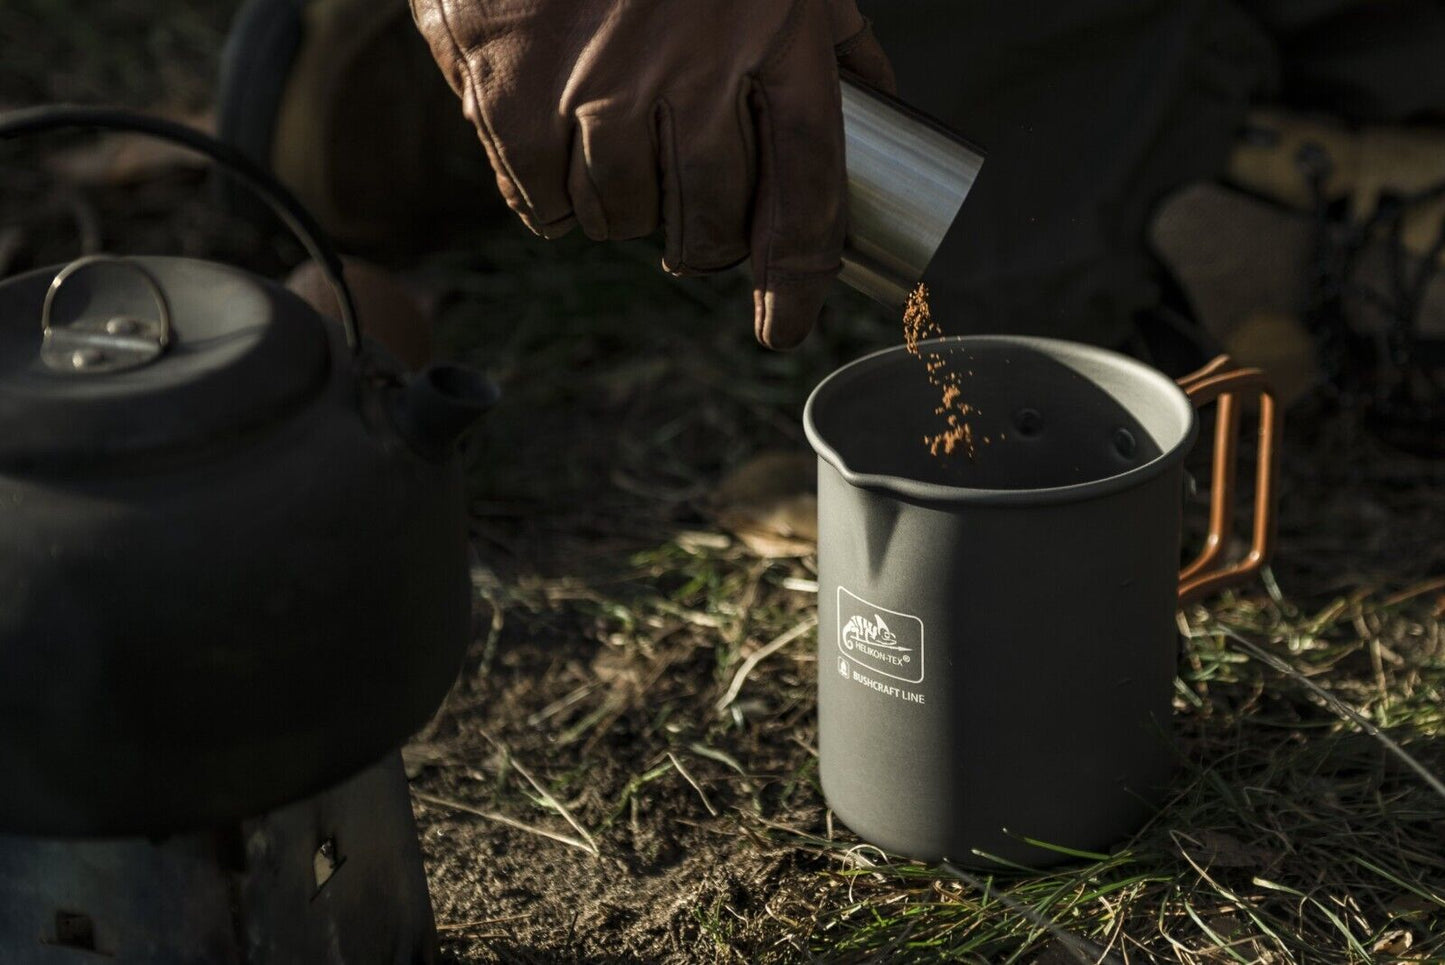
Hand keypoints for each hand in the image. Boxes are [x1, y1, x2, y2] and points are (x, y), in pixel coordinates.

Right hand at [410, 0, 894, 347]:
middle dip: (705, 244)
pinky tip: (562, 153)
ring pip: (620, 220)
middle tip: (695, 228)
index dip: (797, 280)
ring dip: (627, 211)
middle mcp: (691, 69)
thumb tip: (881, 104)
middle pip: (708, 224)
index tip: (782, 327)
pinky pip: (542, 203)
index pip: (806, 193)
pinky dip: (553, 197)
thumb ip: (835, 34)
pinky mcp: (512, 94)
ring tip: (622, 163)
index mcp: (776, 33)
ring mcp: (597, 87)